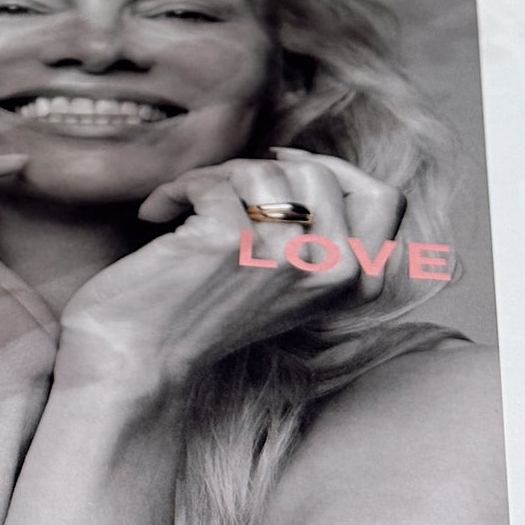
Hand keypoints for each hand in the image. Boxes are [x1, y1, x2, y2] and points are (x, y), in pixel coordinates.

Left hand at [57, 149, 406, 392]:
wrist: (139, 361)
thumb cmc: (207, 314)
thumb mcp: (289, 280)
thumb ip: (318, 233)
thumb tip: (311, 164)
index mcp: (353, 283)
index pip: (385, 200)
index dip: (333, 168)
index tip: (284, 163)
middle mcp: (330, 271)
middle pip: (317, 171)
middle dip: (259, 168)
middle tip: (219, 194)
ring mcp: (284, 255)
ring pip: (261, 168)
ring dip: (212, 178)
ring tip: (186, 209)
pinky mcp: (232, 241)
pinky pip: (208, 180)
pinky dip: (173, 190)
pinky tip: (155, 216)